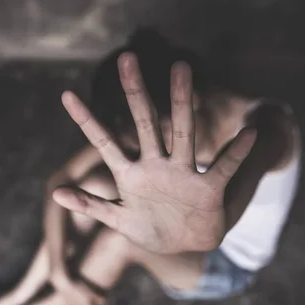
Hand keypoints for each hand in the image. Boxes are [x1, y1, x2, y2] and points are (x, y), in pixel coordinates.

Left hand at [55, 53, 256, 254]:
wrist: (185, 244)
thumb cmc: (149, 228)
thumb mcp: (117, 219)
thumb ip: (90, 205)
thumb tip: (55, 193)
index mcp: (131, 175)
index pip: (105, 142)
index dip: (86, 120)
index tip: (66, 95)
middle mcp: (156, 166)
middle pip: (145, 124)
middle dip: (135, 94)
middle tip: (127, 59)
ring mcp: (183, 174)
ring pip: (182, 132)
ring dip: (181, 103)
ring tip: (181, 69)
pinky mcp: (208, 190)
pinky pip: (224, 168)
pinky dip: (236, 154)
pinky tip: (248, 134)